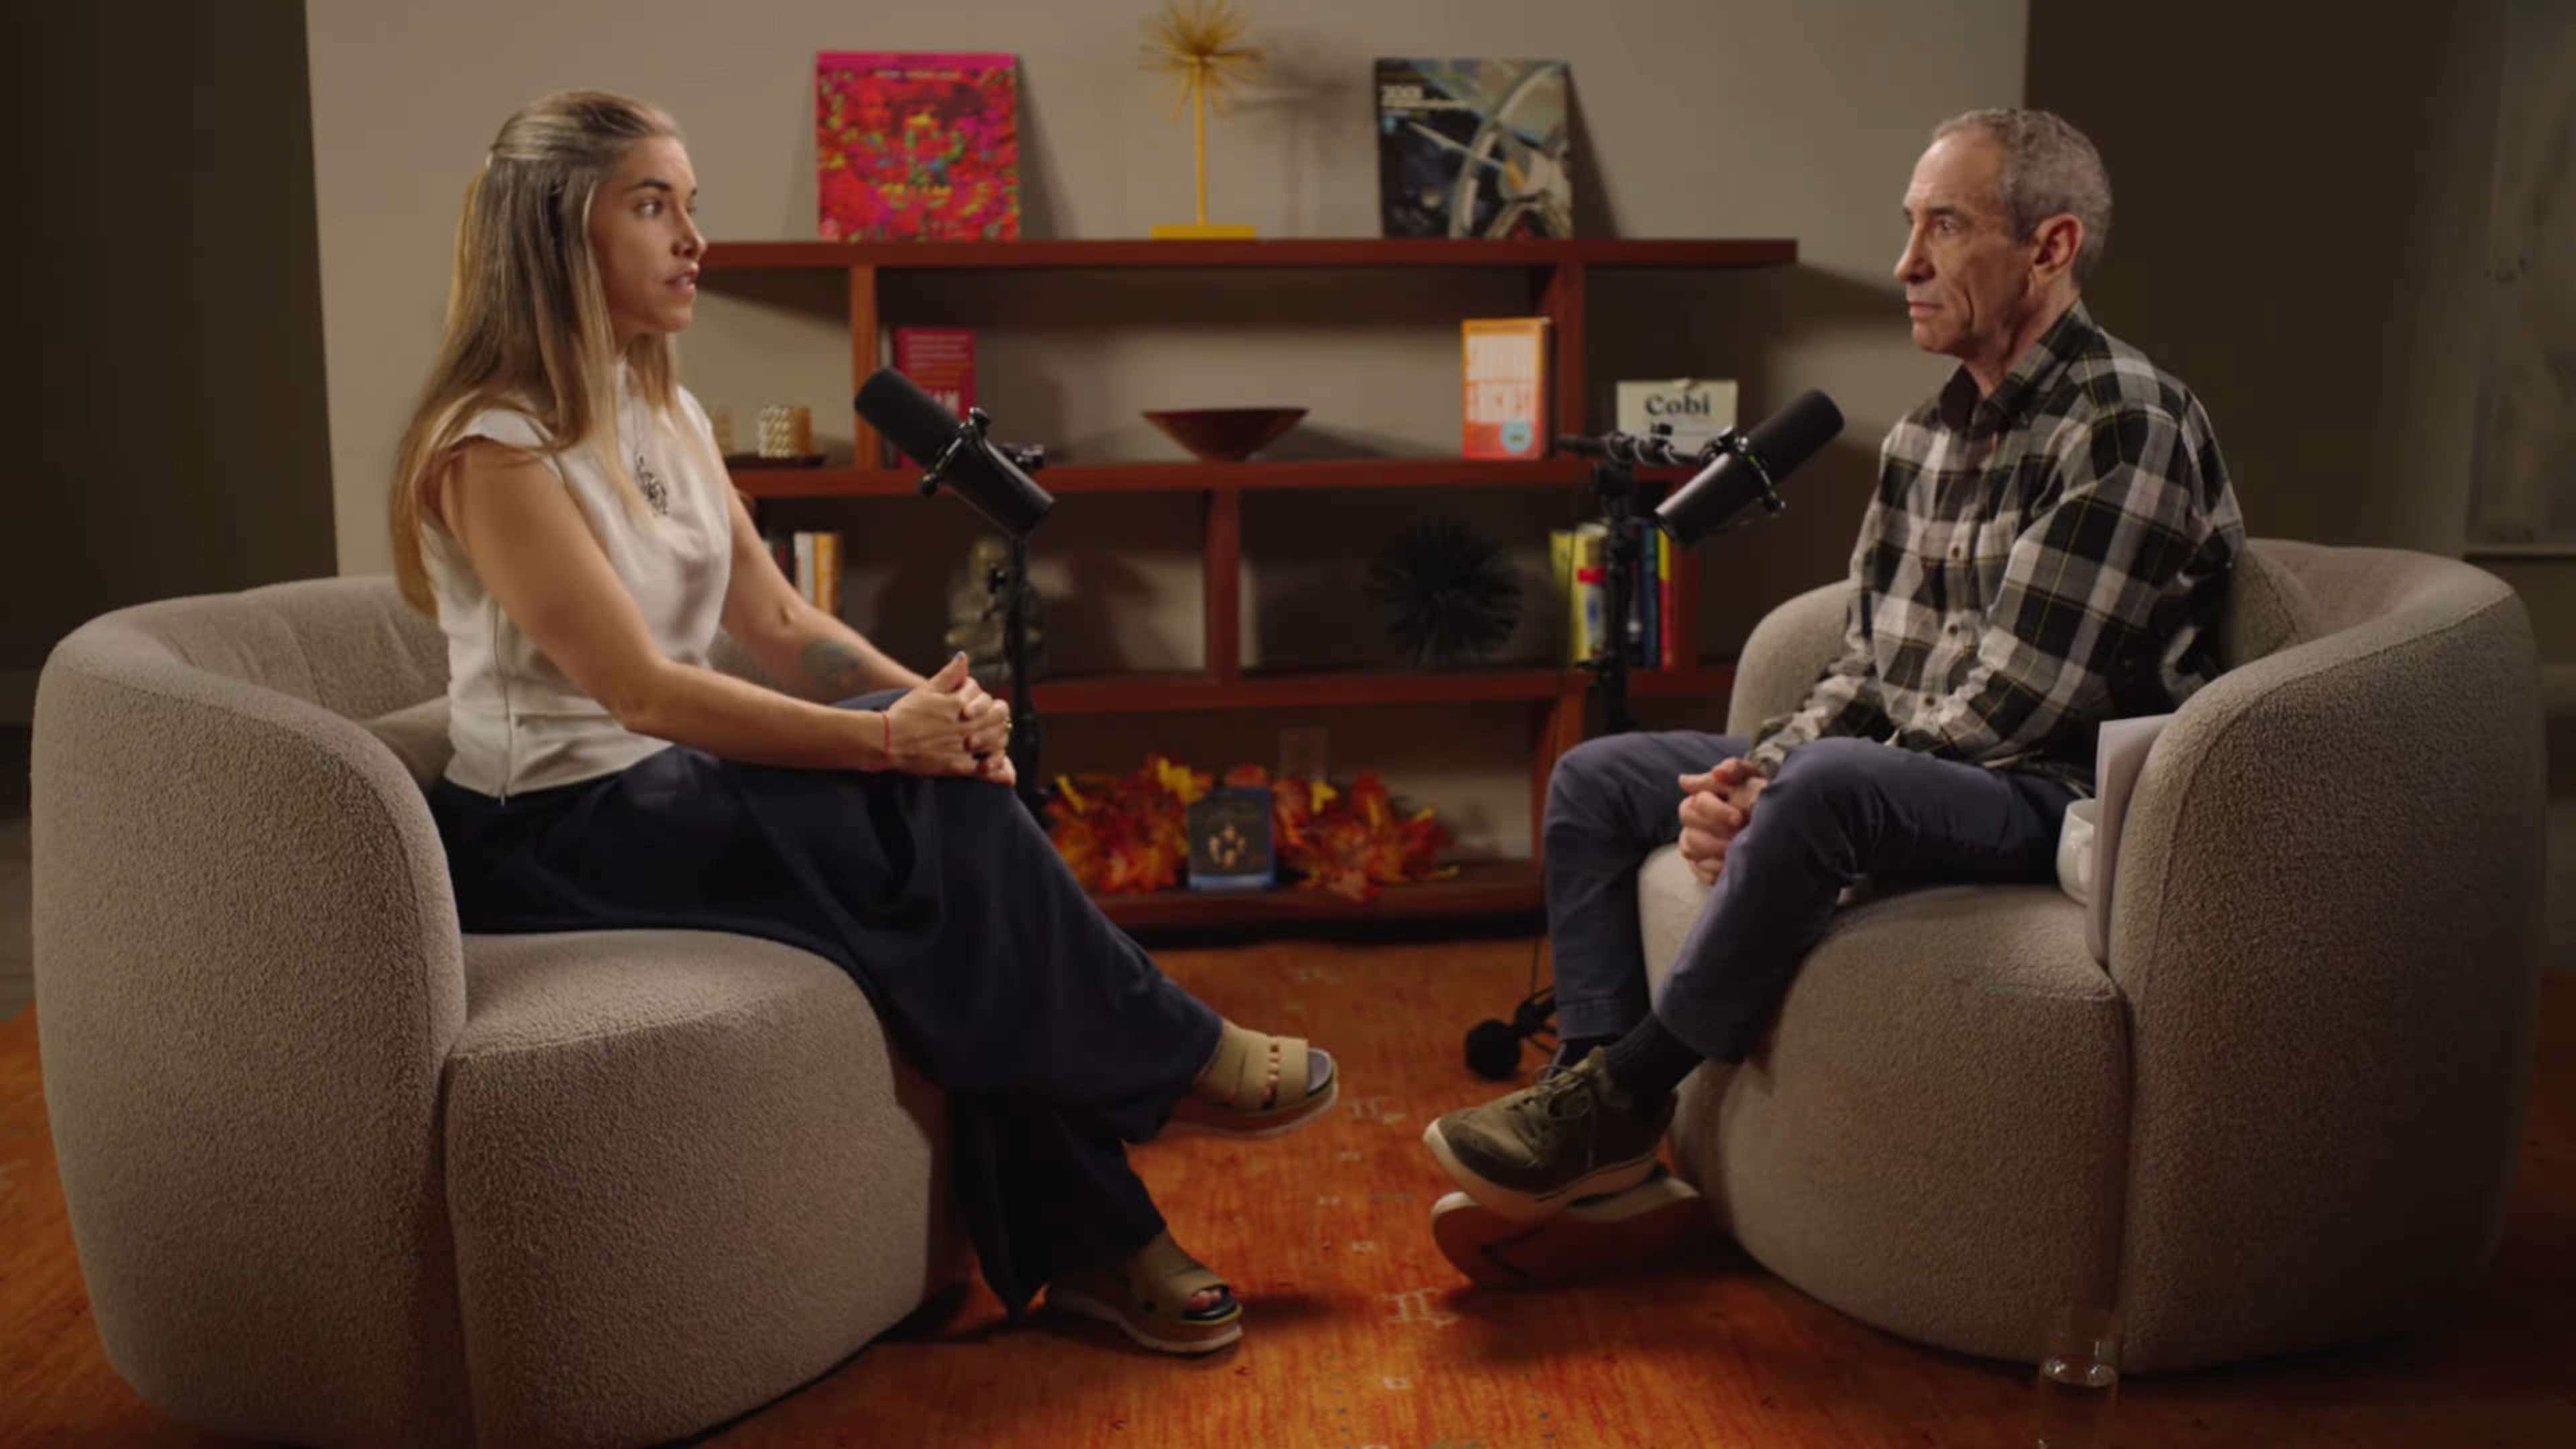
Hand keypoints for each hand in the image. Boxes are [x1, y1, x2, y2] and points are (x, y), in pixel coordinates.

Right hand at [884, 654, 1014, 782]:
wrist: (888, 740)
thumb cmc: (905, 713)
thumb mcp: (927, 689)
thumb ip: (949, 674)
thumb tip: (964, 657)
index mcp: (960, 704)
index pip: (990, 701)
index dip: (989, 704)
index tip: (983, 708)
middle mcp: (965, 725)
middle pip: (998, 721)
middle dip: (998, 720)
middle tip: (993, 723)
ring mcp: (963, 747)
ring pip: (997, 743)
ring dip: (1000, 741)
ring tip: (995, 743)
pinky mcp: (957, 766)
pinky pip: (986, 770)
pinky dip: (998, 770)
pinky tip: (1007, 773)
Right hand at [1674, 758, 1766, 886]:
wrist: (1775, 816)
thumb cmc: (1759, 792)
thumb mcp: (1752, 777)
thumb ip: (1734, 769)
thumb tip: (1715, 773)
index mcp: (1702, 796)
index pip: (1697, 803)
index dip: (1716, 811)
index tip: (1738, 818)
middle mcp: (1693, 819)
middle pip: (1688, 829)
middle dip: (1714, 837)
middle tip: (1737, 839)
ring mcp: (1695, 842)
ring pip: (1690, 850)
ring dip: (1714, 853)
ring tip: (1736, 853)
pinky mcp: (1701, 863)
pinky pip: (1698, 870)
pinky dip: (1713, 870)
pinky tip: (1731, 866)